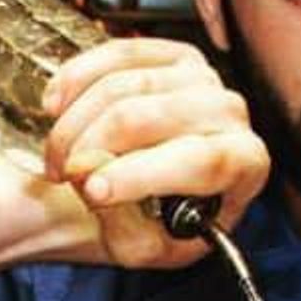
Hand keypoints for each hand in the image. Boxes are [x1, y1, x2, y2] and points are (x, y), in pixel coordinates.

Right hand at [42, 38, 269, 269]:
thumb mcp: (140, 247)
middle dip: (93, 147)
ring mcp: (202, 78)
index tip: (93, 191)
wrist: (146, 192)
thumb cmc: (155, 223)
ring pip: (125, 86)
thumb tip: (94, 182)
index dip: (142, 174)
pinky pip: (116, 54)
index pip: (203, 161)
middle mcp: (230, 114)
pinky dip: (76, 79)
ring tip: (57, 157)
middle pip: (153, 117)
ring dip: (76, 124)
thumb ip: (123, 223)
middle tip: (63, 176)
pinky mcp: (171, 54)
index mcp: (244, 165)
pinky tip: (55, 107)